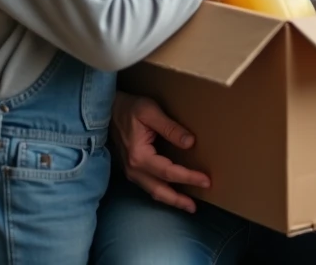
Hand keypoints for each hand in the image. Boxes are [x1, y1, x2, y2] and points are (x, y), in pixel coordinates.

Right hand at [109, 93, 209, 212]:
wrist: (108, 110)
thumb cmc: (130, 108)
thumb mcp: (150, 111)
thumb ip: (170, 127)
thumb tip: (190, 143)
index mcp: (139, 156)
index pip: (168, 172)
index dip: (188, 177)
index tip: (206, 181)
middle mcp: (134, 169)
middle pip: (159, 190)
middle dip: (178, 200)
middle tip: (196, 206)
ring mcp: (131, 171)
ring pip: (153, 191)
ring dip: (171, 199)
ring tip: (188, 205)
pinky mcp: (133, 169)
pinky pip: (149, 186)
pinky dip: (163, 192)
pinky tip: (173, 192)